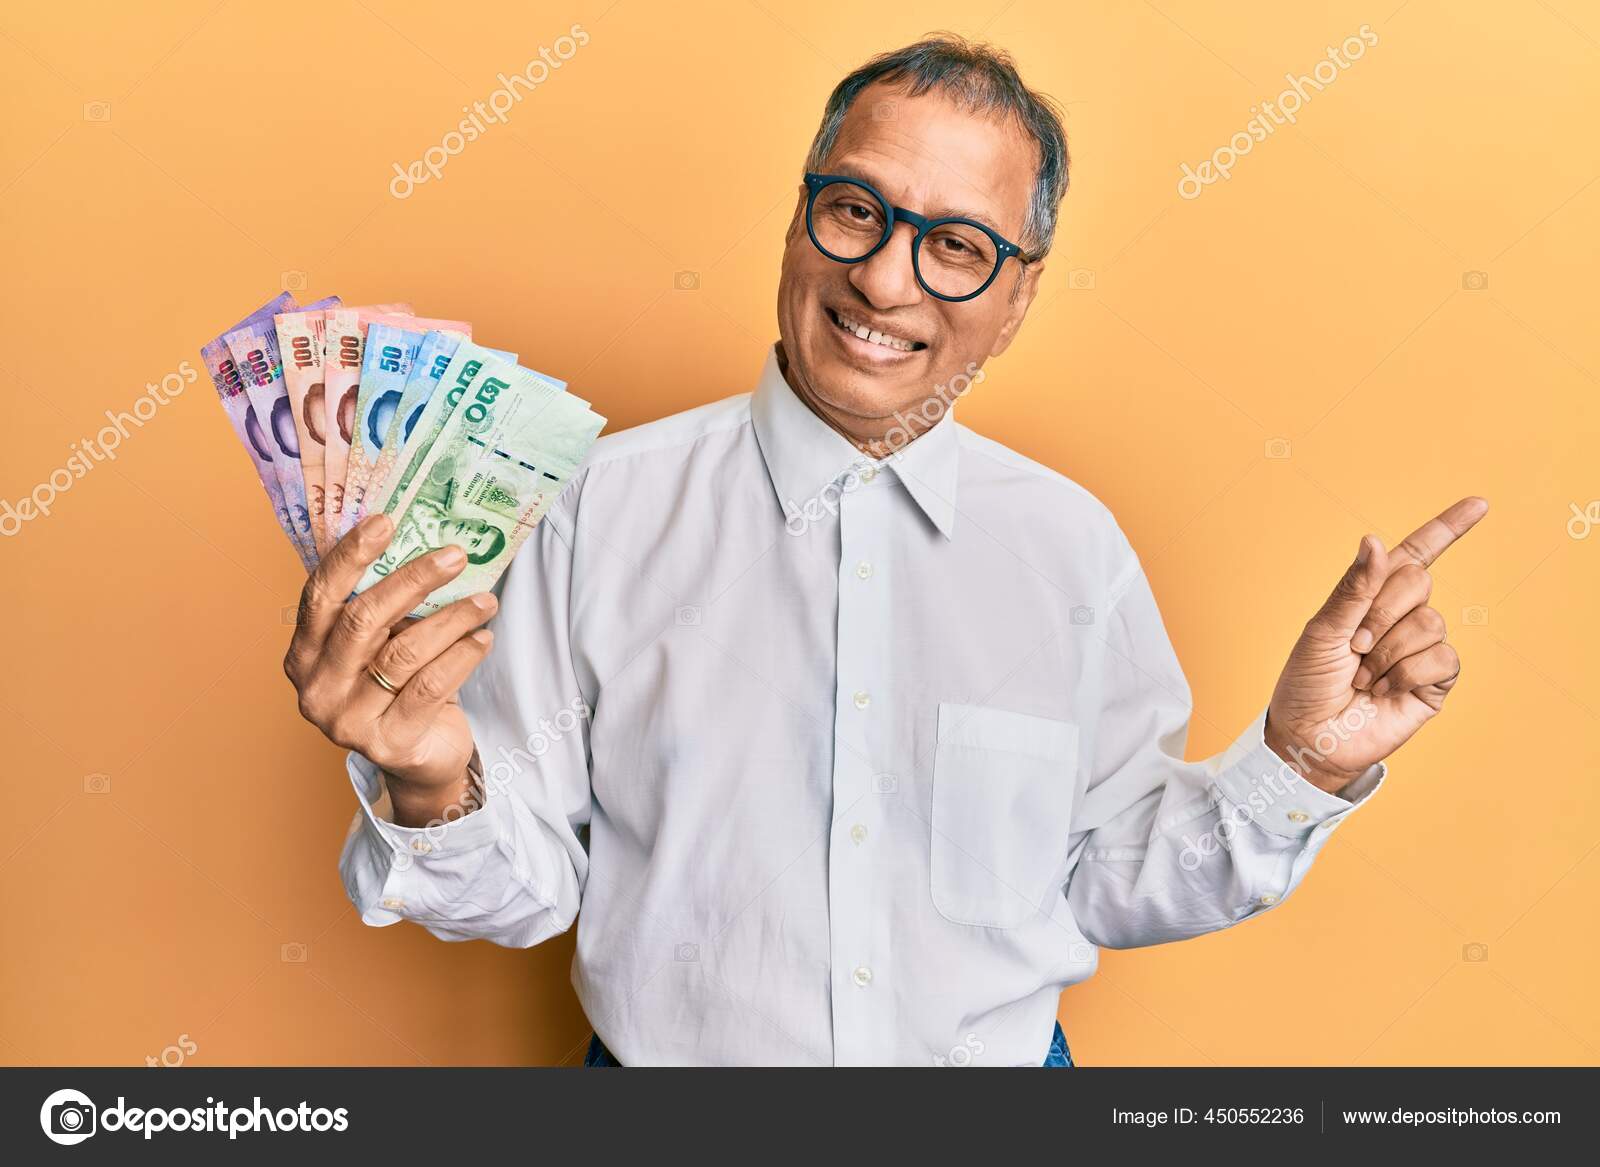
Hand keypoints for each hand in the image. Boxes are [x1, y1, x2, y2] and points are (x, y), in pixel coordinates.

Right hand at [283, 513, 498, 824]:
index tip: (386, 521)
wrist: (420, 760)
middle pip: (363, 620)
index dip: (351, 556)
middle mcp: (316, 689)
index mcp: (305, 654)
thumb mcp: (383, 644)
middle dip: (413, 581)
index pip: (320, 595)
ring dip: (450, 619)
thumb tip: (427, 541)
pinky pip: (430, 687)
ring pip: (403, 654)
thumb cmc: (399, 688)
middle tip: (455, 555)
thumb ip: (386, 606)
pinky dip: (461, 657)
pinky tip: (483, 638)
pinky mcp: (388, 743)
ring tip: (485, 601)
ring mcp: (347, 721)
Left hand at [1264, 497, 1488, 791]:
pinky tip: (1384, 690)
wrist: (1311, 735)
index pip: (1417, 555)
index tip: (1480, 504)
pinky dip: (1407, 673)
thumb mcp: (1322, 630)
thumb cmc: (1308, 682)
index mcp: (1372, 596)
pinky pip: (1442, 658)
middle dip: (1380, 613)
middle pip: (1419, 582)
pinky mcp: (1435, 681)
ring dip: (1388, 651)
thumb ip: (1354, 588)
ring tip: (1364, 675)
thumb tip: (1374, 541)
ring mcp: (1420, 649)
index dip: (1448, 528)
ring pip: (1430, 622)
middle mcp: (1401, 617)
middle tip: (1353, 645)